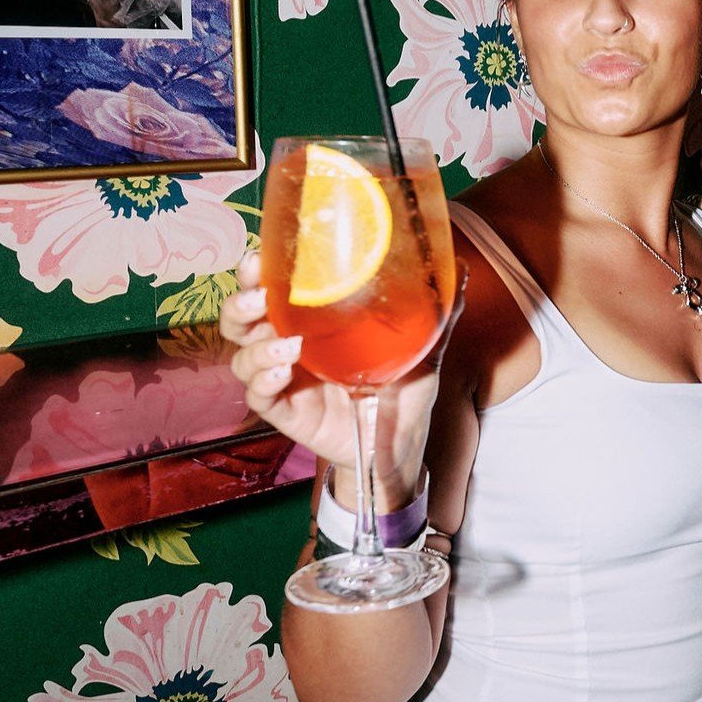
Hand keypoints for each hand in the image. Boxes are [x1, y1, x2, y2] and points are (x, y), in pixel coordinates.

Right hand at [220, 251, 460, 507]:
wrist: (400, 445)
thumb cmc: (405, 391)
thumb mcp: (423, 348)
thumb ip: (436, 314)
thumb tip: (460, 269)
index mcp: (312, 320)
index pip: (272, 286)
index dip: (258, 270)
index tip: (262, 257)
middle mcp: (289, 343)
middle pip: (241, 316)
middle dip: (241, 301)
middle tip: (260, 297)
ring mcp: (283, 377)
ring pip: (241, 354)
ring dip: (256, 345)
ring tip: (286, 344)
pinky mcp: (283, 410)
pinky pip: (256, 393)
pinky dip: (263, 379)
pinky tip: (283, 373)